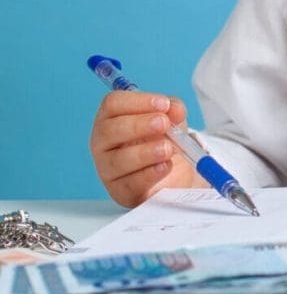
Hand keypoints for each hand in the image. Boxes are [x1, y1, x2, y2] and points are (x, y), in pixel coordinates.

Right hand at [89, 91, 198, 206]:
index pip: (113, 104)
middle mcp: (103, 143)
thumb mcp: (170, 118)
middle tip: (164, 124)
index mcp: (111, 118)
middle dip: (140, 125)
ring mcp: (108, 169)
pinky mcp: (122, 191)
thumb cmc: (162, 137)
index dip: (138, 102)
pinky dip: (151, 174)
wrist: (172, 170)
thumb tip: (175, 109)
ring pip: (119, 160)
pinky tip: (165, 166)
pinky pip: (132, 184)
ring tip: (168, 148)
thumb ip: (173, 109)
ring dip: (146, 152)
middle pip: (110, 130)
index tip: (164, 104)